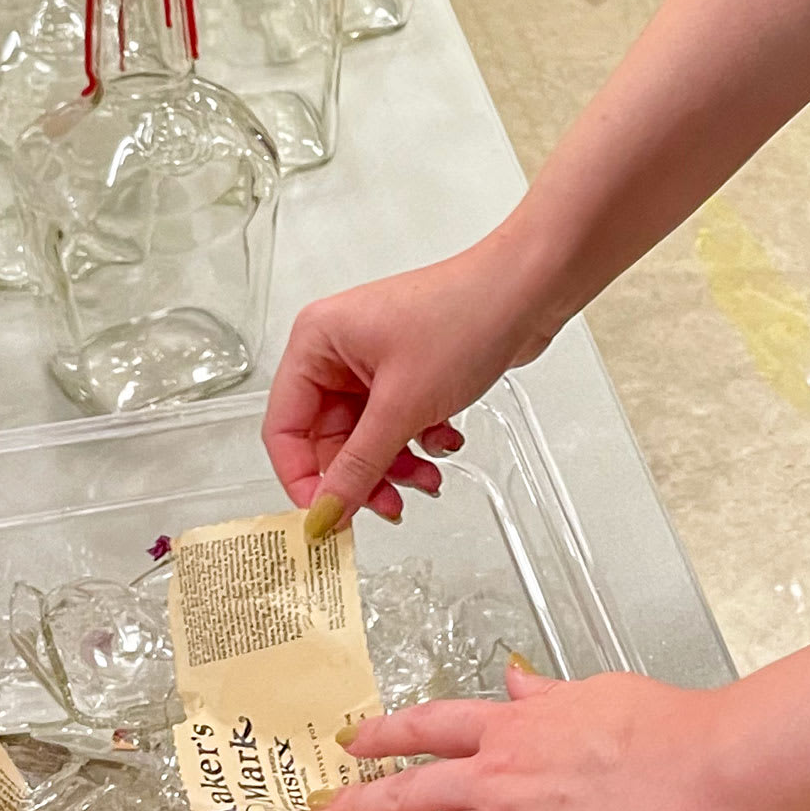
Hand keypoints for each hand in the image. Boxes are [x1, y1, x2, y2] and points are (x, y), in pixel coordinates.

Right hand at [263, 230, 568, 532]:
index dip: (301, 478)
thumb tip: (325, 513)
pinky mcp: (407, 373)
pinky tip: (446, 440)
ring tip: (427, 480)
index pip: (284, 427)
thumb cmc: (463, 318)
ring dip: (395, 466)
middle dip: (361, 476)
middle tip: (389, 507)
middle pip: (328, 439)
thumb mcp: (402, 406)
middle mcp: (337, 350)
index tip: (325, 518)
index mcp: (315, 343)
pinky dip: (418, 443)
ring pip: (367, 437)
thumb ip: (359, 467)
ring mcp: (373, 362)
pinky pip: (396, 425)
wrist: (526, 293)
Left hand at [304, 664, 770, 810]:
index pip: (431, 726)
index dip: (386, 735)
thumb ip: (549, 694)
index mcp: (514, 726)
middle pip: (404, 791)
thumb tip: (519, 679)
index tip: (357, 741)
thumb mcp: (599, 693)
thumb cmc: (673, 732)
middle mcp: (492, 776)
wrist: (707, 771)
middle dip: (355, 805)